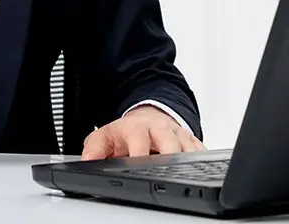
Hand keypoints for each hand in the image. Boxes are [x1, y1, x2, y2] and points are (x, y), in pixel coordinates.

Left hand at [81, 106, 205, 159]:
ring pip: (188, 147)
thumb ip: (94, 148)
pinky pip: (200, 150)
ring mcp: (176, 134)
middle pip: (170, 143)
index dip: (140, 153)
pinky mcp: (190, 140)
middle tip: (168, 171)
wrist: (146, 116)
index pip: (140, 140)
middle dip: (170, 156)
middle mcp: (159, 129)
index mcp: (137, 129)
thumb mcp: (104, 136)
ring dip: (187, 160)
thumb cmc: (126, 132)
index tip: (139, 164)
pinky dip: (200, 159)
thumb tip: (87, 161)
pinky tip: (197, 168)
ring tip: (183, 172)